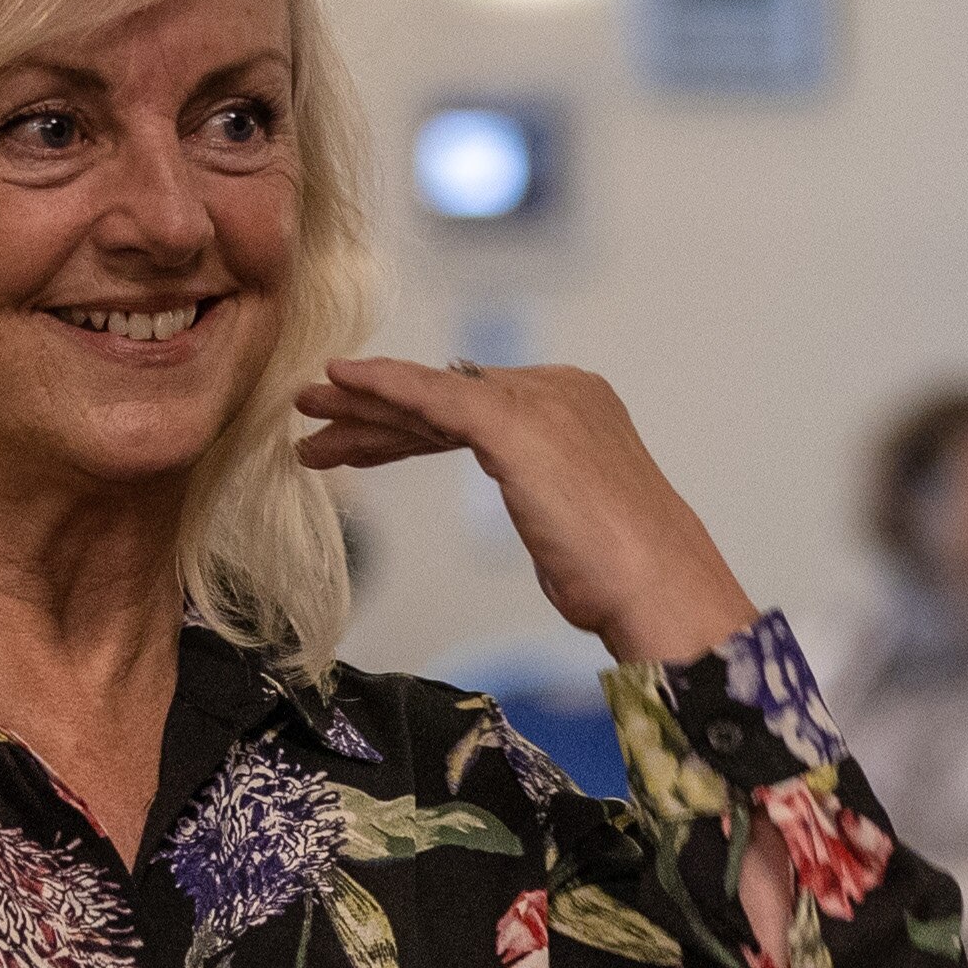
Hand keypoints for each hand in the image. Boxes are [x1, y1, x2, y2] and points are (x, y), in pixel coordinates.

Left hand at [294, 358, 757, 666]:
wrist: (657, 586)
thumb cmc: (623, 577)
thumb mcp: (574, 524)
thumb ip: (549, 496)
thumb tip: (538, 507)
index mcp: (577, 406)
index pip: (473, 409)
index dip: (409, 426)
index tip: (360, 443)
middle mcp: (560, 389)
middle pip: (448, 399)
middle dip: (377, 413)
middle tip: (317, 418)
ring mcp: (540, 400)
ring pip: (433, 397)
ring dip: (366, 408)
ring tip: (310, 416)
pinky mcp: (516, 420)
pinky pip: (435, 395)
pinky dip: (386, 386)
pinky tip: (344, 382)